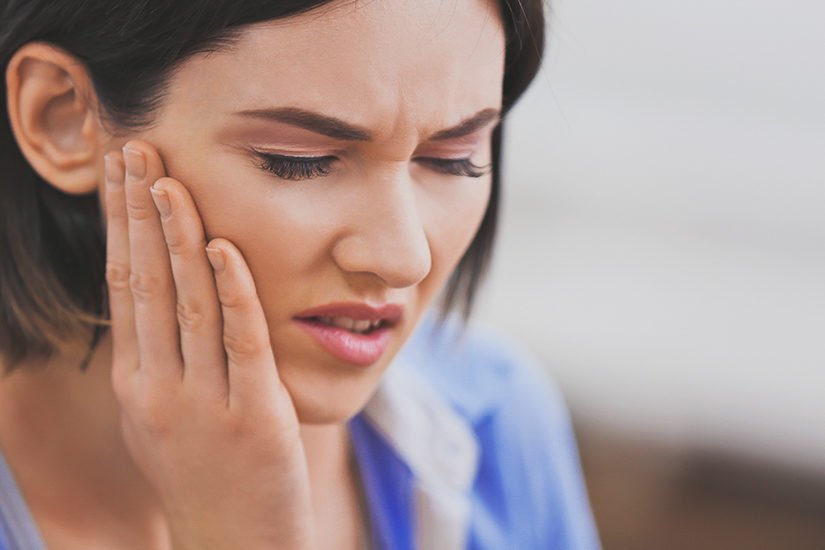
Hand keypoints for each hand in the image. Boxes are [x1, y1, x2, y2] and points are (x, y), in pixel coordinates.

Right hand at [103, 140, 315, 549]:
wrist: (236, 545)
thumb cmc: (206, 473)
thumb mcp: (164, 416)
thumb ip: (159, 358)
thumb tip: (156, 297)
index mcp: (137, 382)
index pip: (122, 286)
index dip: (118, 226)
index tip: (117, 171)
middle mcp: (159, 388)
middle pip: (143, 284)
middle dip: (136, 212)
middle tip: (133, 146)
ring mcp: (204, 404)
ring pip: (186, 306)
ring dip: (176, 237)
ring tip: (169, 178)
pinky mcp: (256, 417)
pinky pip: (241, 343)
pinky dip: (233, 292)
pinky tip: (222, 247)